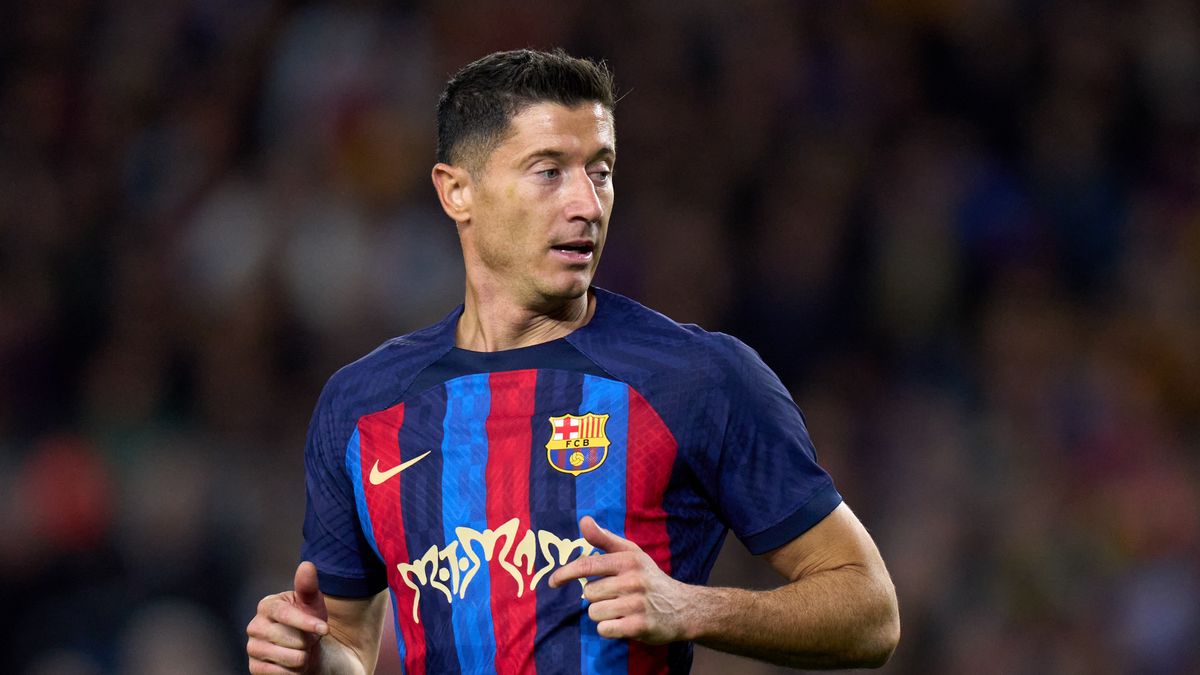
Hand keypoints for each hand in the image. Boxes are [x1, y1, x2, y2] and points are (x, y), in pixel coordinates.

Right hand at [247, 561, 330, 673]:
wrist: (304, 647)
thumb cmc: (308, 621)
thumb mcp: (312, 602)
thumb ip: (308, 585)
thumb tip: (306, 566)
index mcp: (267, 606)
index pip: (285, 614)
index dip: (306, 623)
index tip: (325, 629)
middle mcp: (254, 626)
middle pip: (291, 639)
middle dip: (308, 641)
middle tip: (308, 638)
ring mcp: (253, 648)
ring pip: (291, 658)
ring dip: (304, 656)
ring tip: (302, 650)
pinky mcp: (255, 668)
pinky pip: (283, 674)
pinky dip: (295, 671)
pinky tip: (294, 664)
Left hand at [549, 516, 694, 644]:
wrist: (683, 607)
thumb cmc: (649, 578)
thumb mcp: (631, 554)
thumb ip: (604, 538)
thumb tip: (583, 520)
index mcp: (628, 560)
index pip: (587, 565)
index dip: (565, 573)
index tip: (552, 582)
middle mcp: (633, 580)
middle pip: (589, 593)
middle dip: (596, 597)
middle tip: (615, 596)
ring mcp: (637, 604)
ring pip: (594, 612)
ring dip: (602, 615)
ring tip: (621, 610)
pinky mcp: (640, 626)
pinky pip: (605, 629)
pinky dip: (609, 629)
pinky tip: (624, 623)